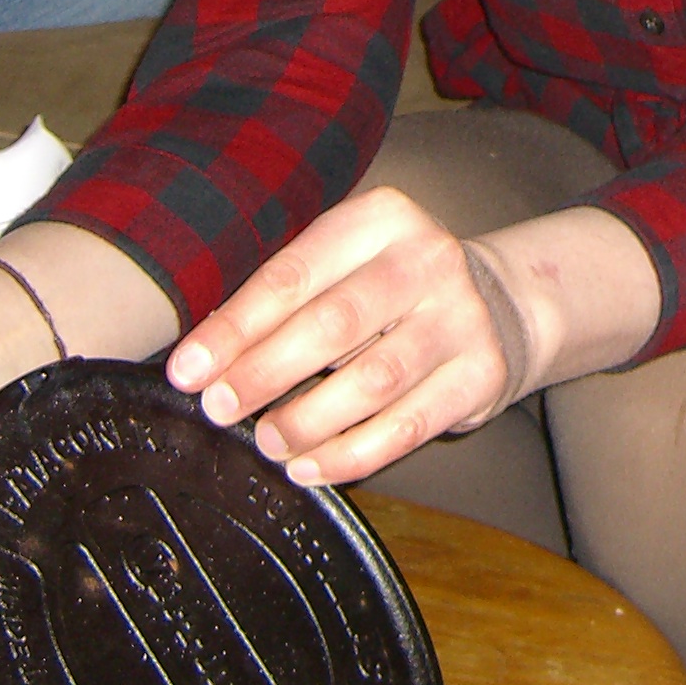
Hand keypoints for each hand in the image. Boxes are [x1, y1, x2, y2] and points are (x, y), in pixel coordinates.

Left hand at [167, 186, 512, 487]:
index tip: (188, 370)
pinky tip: (311, 466)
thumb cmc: (389, 291)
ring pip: (373, 380)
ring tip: (267, 440)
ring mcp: (462, 316)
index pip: (293, 274)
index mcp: (380, 219)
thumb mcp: (344, 266)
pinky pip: (407, 425)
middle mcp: (428, 258)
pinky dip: (351, 454)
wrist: (496, 305)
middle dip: (266, 371)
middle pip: (334, 323)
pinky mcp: (481, 373)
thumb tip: (206, 360)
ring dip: (308, 419)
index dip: (235, 327)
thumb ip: (286, 300)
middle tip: (220, 407)